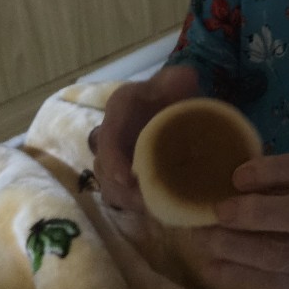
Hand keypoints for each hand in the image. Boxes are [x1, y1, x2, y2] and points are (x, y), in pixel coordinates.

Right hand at [91, 64, 199, 211]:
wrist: (171, 103)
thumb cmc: (171, 92)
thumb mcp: (176, 80)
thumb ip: (178, 79)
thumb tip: (185, 81)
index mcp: (120, 109)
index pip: (106, 136)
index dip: (113, 159)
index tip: (128, 179)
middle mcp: (110, 134)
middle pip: (103, 168)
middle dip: (120, 188)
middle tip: (146, 202)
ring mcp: (115, 157)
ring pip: (109, 185)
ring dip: (127, 200)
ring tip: (153, 209)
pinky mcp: (124, 174)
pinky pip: (121, 195)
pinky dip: (135, 204)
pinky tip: (157, 208)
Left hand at [191, 152, 288, 288]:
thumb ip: (264, 190)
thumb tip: (212, 179)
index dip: (271, 170)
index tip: (236, 177)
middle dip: (257, 211)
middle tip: (219, 211)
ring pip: (281, 254)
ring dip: (235, 245)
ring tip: (203, 240)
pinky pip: (269, 284)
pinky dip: (235, 273)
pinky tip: (211, 268)